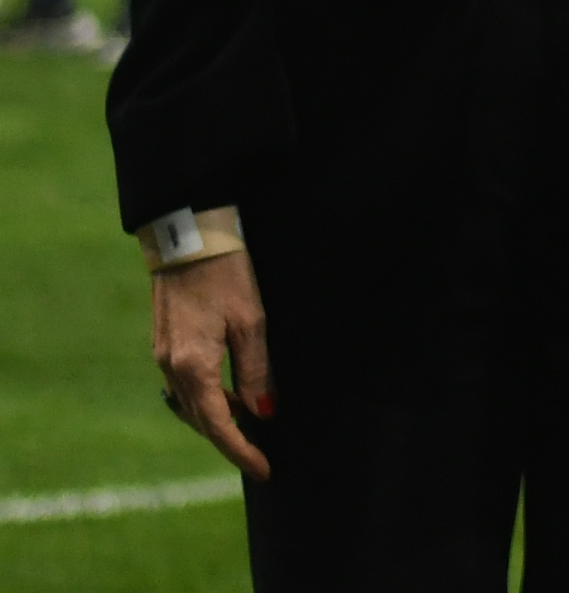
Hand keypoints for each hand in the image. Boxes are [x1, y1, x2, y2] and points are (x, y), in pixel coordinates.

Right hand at [152, 247, 273, 480]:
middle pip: (200, 420)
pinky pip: (185, 387)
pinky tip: (230, 398)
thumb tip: (263, 413)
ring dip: (218, 421)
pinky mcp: (165, 346)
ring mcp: (163, 358)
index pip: (217, 424)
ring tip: (251, 430)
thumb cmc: (226, 274)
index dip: (241, 450)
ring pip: (191, 405)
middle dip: (230, 441)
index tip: (264, 470)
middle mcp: (170, 368)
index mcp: (192, 366)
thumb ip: (256, 371)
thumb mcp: (251, 321)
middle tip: (261, 457)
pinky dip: (208, 400)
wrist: (187, 239)